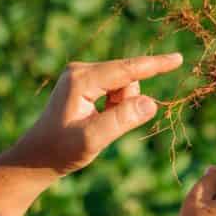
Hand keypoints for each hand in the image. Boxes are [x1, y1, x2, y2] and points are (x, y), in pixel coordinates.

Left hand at [12, 53, 182, 176]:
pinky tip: (96, 119)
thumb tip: (151, 103)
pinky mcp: (85, 82)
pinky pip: (115, 89)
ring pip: (123, 84)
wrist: (37, 156)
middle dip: (126, 102)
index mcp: (82, 79)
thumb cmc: (61, 150)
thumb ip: (122, 120)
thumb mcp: (93, 139)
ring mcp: (82, 74)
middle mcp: (81, 70)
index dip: (155, 65)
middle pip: (127, 78)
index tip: (178, 59)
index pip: (127, 70)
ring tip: (98, 124)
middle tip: (105, 124)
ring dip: (121, 106)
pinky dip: (114, 106)